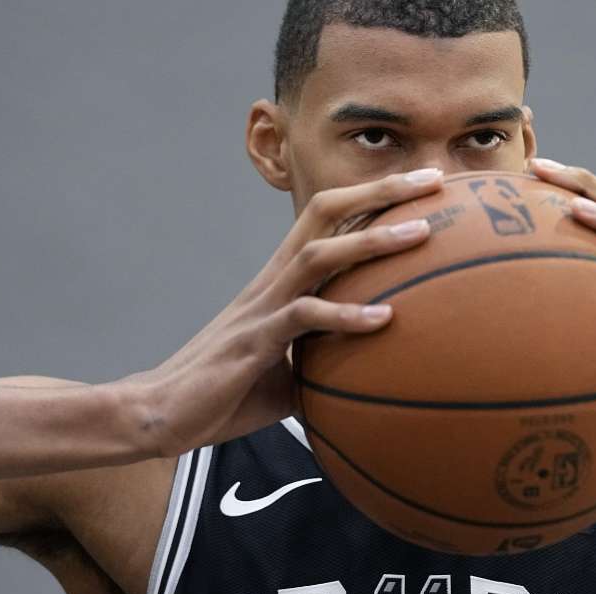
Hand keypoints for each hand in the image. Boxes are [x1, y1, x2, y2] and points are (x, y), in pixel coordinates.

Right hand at [119, 168, 443, 456]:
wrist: (161, 413)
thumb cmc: (227, 393)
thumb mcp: (292, 372)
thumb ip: (330, 360)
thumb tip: (381, 377)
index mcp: (281, 279)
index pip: (329, 219)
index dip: (374, 196)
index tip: (424, 184)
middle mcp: (273, 280)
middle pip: (326, 213)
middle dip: (380, 191)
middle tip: (434, 178)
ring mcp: (262, 306)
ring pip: (318, 254)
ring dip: (371, 241)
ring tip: (421, 233)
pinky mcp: (254, 340)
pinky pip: (304, 317)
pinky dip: (345, 315)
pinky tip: (384, 319)